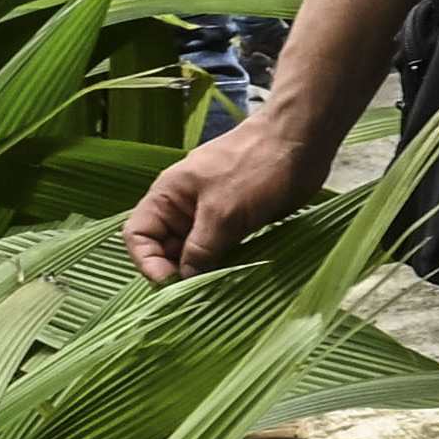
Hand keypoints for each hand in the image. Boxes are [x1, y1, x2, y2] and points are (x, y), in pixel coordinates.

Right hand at [124, 106, 339, 288]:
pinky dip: (222, 266)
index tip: (169, 284)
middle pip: (165, 249)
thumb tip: (185, 281)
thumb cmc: (255, 168)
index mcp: (167, 196)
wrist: (299, 140)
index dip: (147, 262)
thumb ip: (200, 249)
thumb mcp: (222, 212)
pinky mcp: (236, 222)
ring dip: (200, 273)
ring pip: (193, 253)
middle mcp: (183, 208)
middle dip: (175, 273)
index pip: (139, 236)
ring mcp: (210, 215)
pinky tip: (233, 281)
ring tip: (215, 294)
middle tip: (196, 297)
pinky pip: (220, 250)